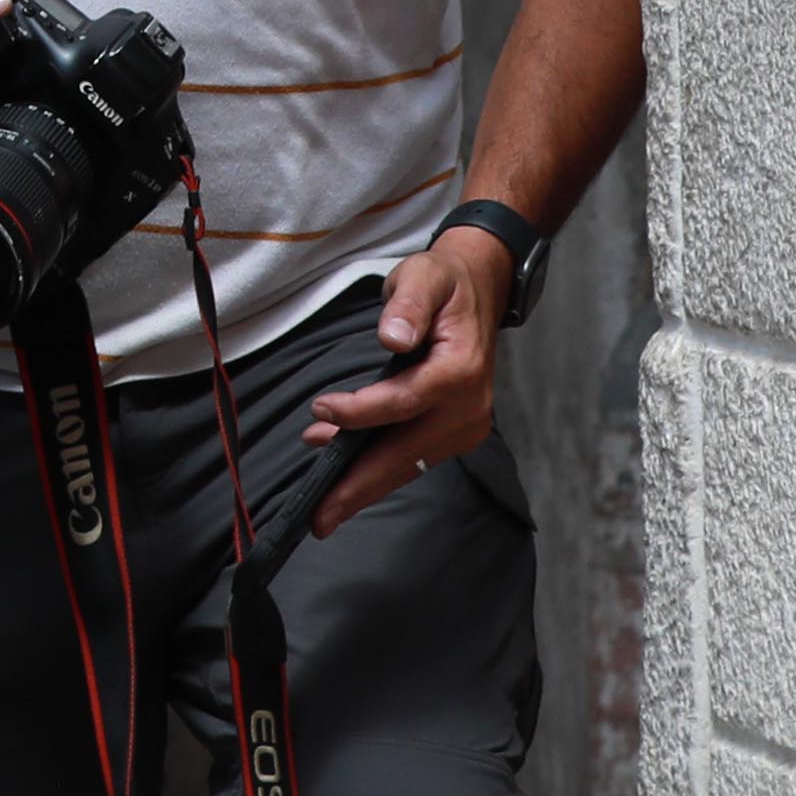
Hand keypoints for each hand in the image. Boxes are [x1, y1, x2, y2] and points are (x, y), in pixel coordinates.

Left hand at [301, 231, 510, 531]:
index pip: (403, 402)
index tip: (320, 410)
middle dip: (358, 487)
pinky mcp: (455, 433)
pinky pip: (411, 457)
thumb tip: (394, 336)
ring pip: (406, 464)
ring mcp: (465, 426)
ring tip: (321, 499)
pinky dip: (377, 469)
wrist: (478, 292)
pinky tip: (342, 468)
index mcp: (460, 371)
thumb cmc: (442, 284)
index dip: (360, 413)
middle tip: (318, 517)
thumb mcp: (424, 277)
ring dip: (362, 482)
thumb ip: (408, 305)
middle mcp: (467, 408)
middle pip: (405, 454)